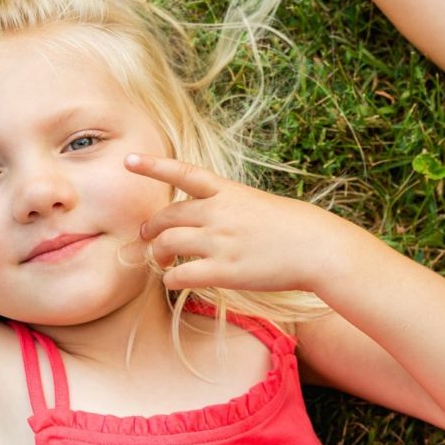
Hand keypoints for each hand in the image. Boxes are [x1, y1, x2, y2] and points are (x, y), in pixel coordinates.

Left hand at [127, 154, 351, 294]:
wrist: (317, 247)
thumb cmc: (293, 228)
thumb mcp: (258, 204)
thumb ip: (229, 208)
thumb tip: (207, 221)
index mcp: (228, 192)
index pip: (183, 173)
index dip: (153, 167)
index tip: (128, 161)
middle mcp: (219, 212)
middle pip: (169, 216)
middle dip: (153, 227)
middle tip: (148, 236)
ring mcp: (220, 241)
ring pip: (168, 244)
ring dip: (158, 254)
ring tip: (160, 262)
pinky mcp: (224, 270)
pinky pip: (182, 275)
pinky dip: (170, 280)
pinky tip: (172, 283)